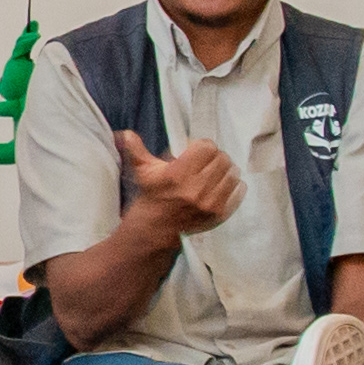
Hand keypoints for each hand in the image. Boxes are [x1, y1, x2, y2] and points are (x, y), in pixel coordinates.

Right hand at [116, 130, 242, 241]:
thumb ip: (134, 149)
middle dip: (214, 157)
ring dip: (225, 170)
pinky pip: (239, 191)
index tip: (195, 151)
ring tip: (214, 173)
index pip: (207, 147)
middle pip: (222, 159)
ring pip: (232, 173)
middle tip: (206, 162)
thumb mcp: (141, 171)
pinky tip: (222, 185)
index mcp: (177, 175)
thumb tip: (124, 134)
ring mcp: (210, 204)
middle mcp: (195, 189)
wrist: (155, 230)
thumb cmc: (151, 196)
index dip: (202, 146)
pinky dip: (234, 185)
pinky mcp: (219, 215)